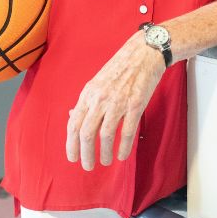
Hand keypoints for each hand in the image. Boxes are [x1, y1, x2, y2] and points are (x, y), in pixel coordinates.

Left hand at [66, 31, 166, 170]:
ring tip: (105, 161)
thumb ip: (86, 100)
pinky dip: (124, 146)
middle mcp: (100, 99)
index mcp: (88, 94)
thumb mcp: (98, 81)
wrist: (145, 52)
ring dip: (104, 153)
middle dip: (85, 154)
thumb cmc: (122, 66)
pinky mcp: (136, 104)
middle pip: (86, 134)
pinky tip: (122, 155)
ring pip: (105, 135)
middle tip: (87, 166)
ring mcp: (118, 102)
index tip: (73, 157)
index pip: (74, 124)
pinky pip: (127, 131)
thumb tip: (73, 116)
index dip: (71, 144)